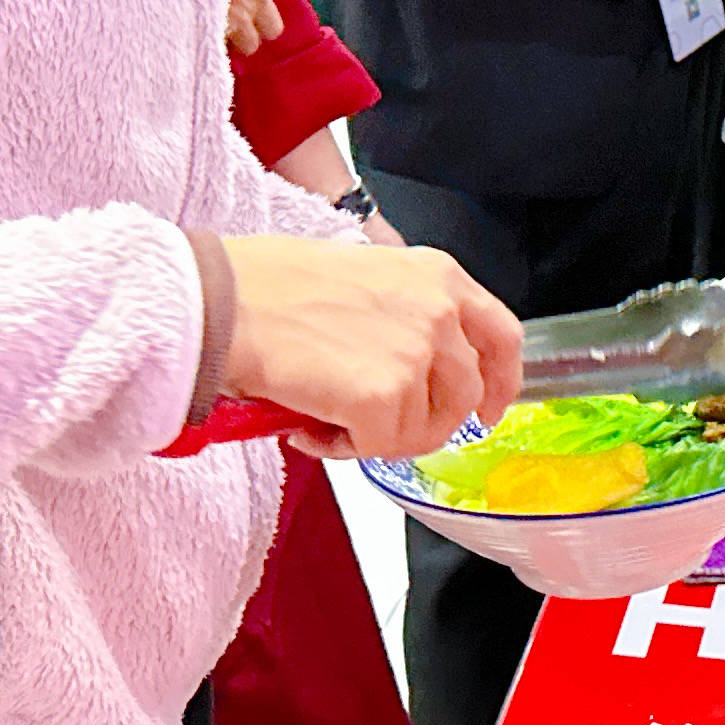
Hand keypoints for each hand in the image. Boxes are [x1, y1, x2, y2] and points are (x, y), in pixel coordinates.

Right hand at [220, 235, 522, 459]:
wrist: (222, 301)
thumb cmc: (270, 285)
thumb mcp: (367, 276)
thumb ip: (408, 315)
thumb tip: (417, 368)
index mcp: (438, 276)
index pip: (502, 336)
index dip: (501, 382)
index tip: (489, 408)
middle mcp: (438, 312)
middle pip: (465, 395)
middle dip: (425, 422)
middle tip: (379, 427)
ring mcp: (415, 355)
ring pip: (425, 429)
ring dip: (381, 436)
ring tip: (331, 418)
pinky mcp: (384, 398)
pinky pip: (380, 448)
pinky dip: (343, 448)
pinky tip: (310, 426)